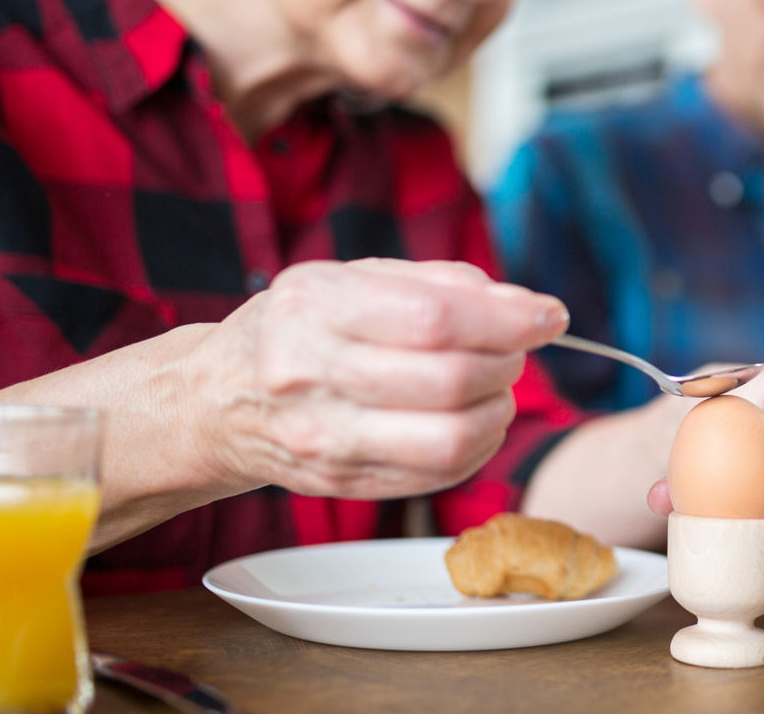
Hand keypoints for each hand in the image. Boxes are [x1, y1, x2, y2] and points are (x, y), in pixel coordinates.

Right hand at [188, 258, 567, 498]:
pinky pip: (440, 475)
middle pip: (449, 381)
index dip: (508, 319)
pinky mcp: (343, 484)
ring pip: (450, 439)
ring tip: (496, 384)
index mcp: (314, 308)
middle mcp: (311, 376)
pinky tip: (475, 418)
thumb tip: (523, 305)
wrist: (214, 401)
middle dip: (508, 361)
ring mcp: (324, 441)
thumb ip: (438, 283)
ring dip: (499, 409)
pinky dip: (479, 445)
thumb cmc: (297, 328)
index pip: (433, 319)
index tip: (549, 315)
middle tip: (518, 348)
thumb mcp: (349, 278)